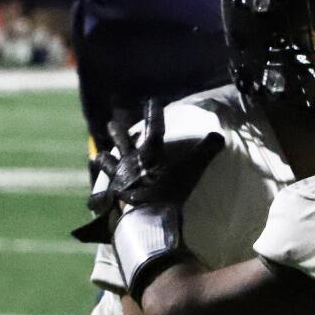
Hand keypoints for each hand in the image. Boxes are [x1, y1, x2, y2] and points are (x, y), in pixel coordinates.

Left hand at [77, 99, 223, 243]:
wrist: (146, 214)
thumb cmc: (170, 191)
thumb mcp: (192, 170)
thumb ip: (206, 152)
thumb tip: (220, 136)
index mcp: (150, 151)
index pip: (154, 126)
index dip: (154, 112)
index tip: (152, 100)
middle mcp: (131, 159)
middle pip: (123, 139)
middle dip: (119, 129)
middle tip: (113, 121)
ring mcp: (120, 176)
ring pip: (108, 162)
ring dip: (104, 159)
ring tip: (98, 155)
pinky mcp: (114, 194)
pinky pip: (104, 192)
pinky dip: (100, 194)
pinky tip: (94, 197)